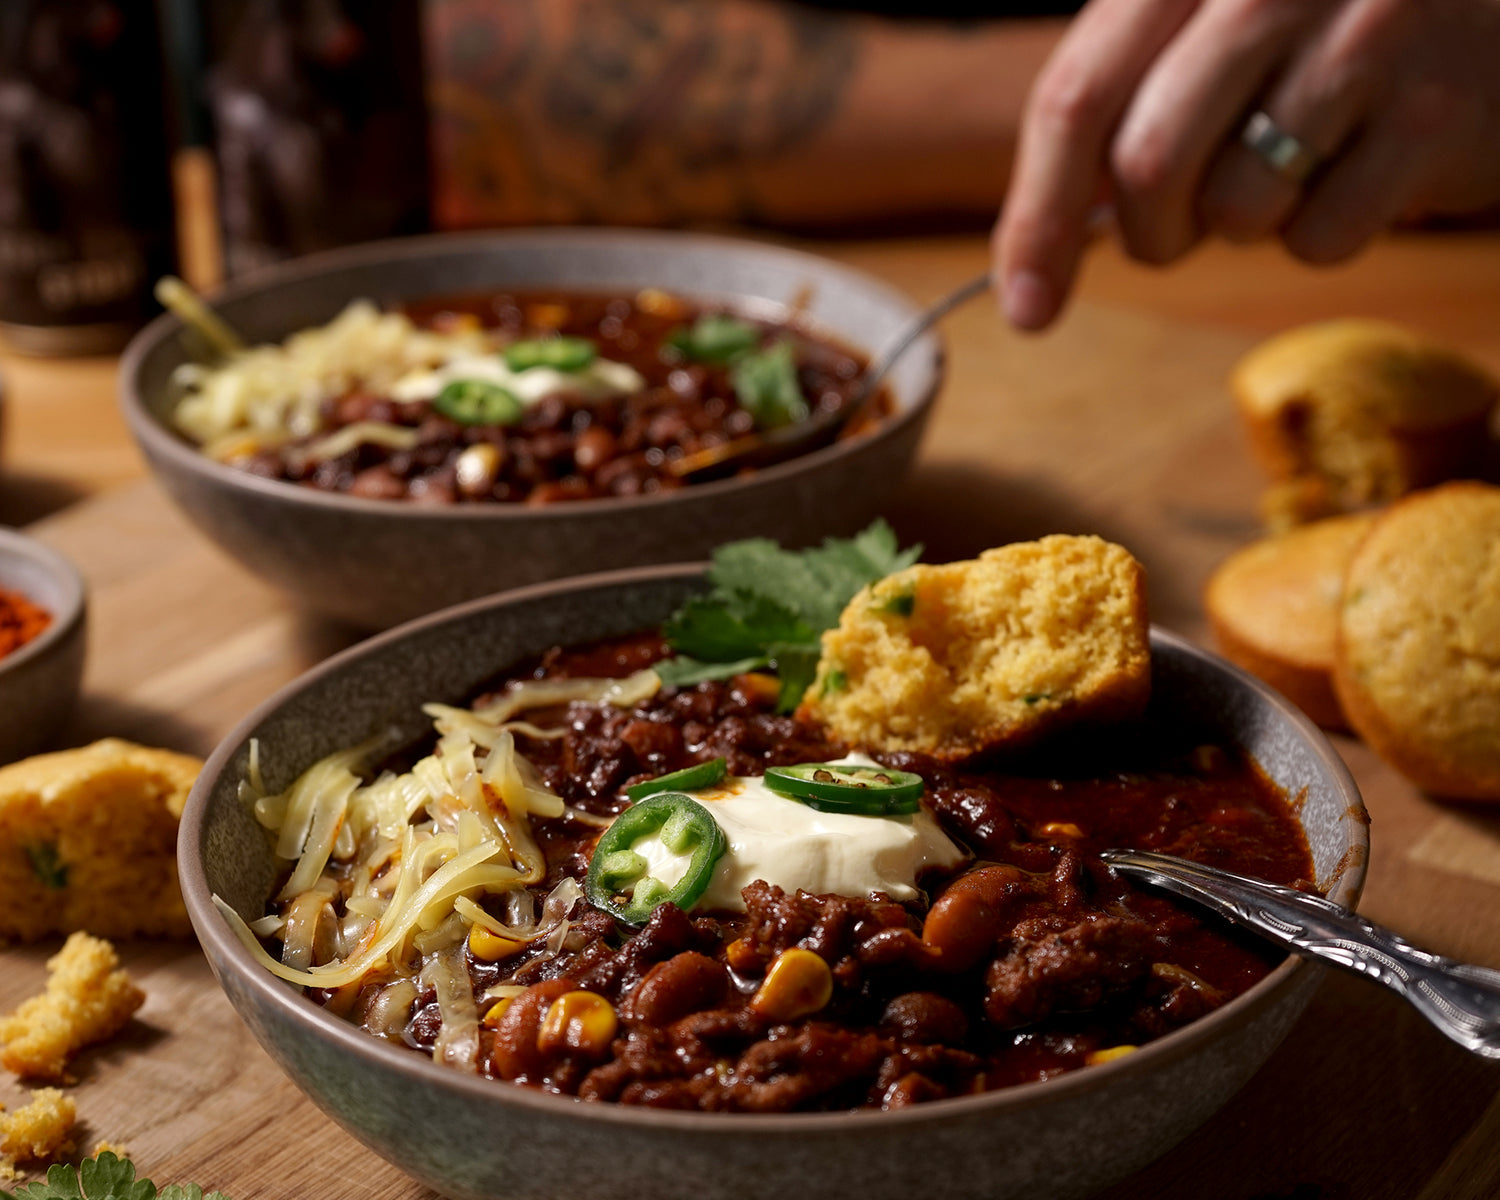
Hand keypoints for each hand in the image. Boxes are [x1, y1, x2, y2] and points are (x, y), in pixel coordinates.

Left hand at [992, 0, 1499, 331]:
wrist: (1475, 8)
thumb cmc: (1309, 28)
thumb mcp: (1197, 28)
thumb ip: (1110, 110)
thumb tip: (1030, 263)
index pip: (1075, 99)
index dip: (1037, 218)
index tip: (1025, 307)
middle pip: (1146, 167)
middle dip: (1148, 232)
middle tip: (1176, 228)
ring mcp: (1364, 36)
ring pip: (1235, 209)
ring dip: (1241, 224)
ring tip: (1288, 162)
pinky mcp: (1433, 113)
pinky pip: (1320, 238)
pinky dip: (1318, 233)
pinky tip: (1352, 167)